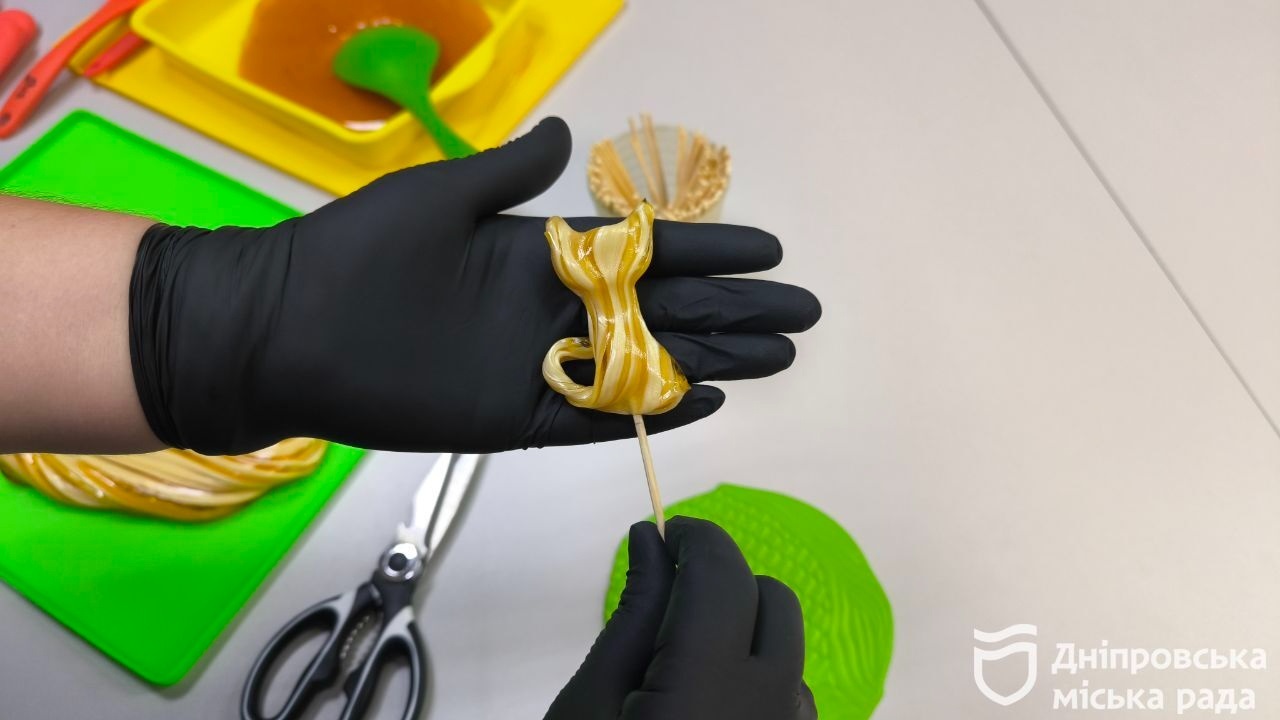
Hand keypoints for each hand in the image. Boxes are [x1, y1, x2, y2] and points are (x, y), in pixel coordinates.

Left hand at [129, 117, 820, 454]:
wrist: (283, 329)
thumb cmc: (355, 253)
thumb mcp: (440, 195)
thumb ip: (513, 172)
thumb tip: (574, 133)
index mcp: (537, 251)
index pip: (644, 250)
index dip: (709, 250)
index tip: (770, 248)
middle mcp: (549, 309)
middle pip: (663, 311)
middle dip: (735, 310)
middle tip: (800, 314)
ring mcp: (535, 365)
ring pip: (643, 365)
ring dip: (711, 360)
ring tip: (775, 358)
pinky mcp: (511, 417)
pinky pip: (593, 418)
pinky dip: (646, 411)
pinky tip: (700, 400)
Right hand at [546, 517, 815, 719]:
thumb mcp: (593, 698)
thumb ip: (635, 613)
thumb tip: (652, 536)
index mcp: (705, 694)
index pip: (721, 578)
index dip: (696, 540)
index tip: (668, 536)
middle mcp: (767, 710)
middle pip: (771, 601)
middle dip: (723, 583)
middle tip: (668, 600)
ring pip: (788, 644)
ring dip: (743, 632)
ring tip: (685, 665)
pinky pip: (793, 687)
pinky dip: (758, 674)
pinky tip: (713, 700)